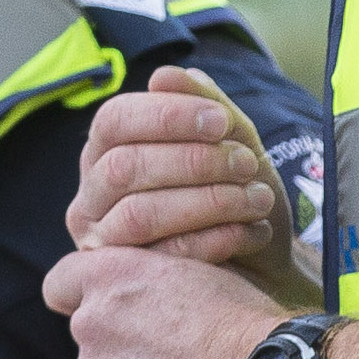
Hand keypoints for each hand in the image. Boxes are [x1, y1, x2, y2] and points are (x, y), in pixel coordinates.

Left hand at [41, 244, 288, 358]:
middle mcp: (89, 329)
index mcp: (109, 280)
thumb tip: (137, 291)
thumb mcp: (198, 271)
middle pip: (91, 343)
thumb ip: (149, 278)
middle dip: (123, 351)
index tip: (108, 312)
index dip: (80, 296)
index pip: (60, 283)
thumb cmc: (247, 325)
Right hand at [71, 69, 312, 304]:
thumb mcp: (231, 142)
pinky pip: (163, 258)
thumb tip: (164, 75)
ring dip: (208, 201)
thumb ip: (203, 104)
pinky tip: (252, 231)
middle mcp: (92, 195)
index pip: (114, 120)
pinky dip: (215, 240)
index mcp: (106, 150)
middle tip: (248, 163)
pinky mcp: (127, 282)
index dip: (165, 116)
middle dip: (192, 162)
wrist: (266, 264)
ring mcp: (102, 243)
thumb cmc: (238, 194)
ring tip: (258, 199)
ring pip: (139, 215)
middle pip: (123, 168)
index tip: (220, 121)